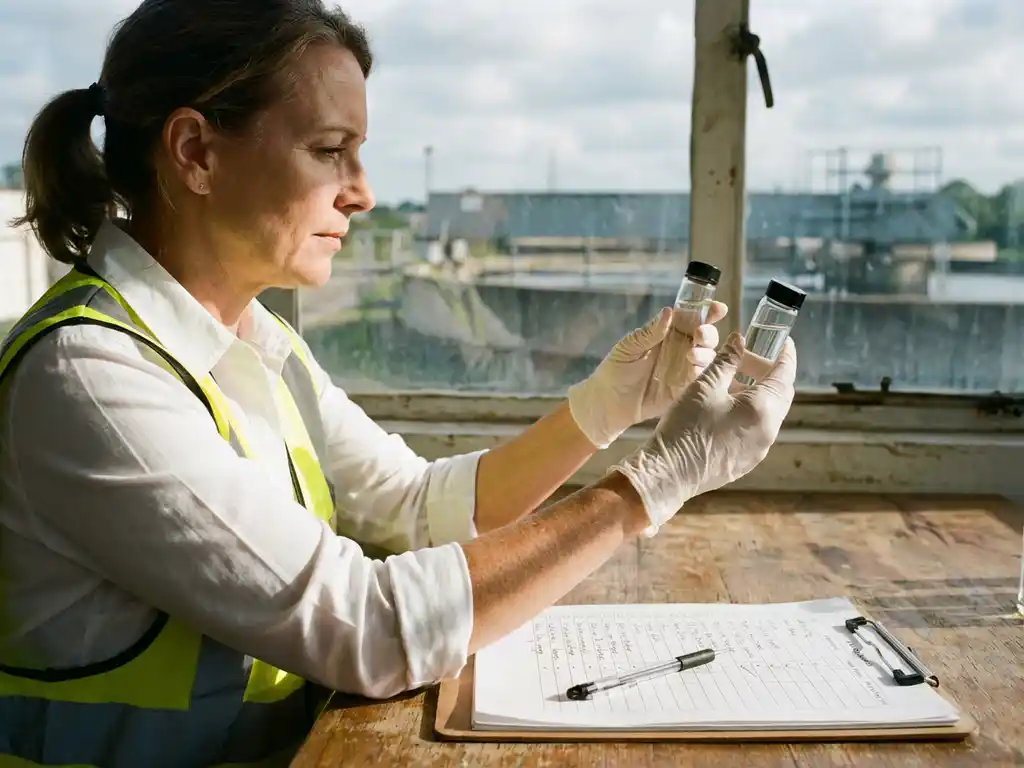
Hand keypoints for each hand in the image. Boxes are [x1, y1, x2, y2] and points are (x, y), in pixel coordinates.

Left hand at [566, 302, 727, 448]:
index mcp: (667, 332)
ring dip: (705, 352)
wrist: (608, 403)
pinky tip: (695, 369)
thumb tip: (668, 311)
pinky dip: (703, 371)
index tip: (718, 308)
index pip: (690, 317)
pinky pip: (701, 378)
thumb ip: (650, 332)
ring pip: (707, 356)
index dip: (707, 312)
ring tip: (692, 354)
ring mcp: (684, 368)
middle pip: (704, 336)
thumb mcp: (628, 347)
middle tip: (700, 334)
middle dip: (708, 332)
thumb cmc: (615, 370)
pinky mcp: (685, 388)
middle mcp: (680, 347)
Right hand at [611, 332, 796, 534]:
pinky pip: (757, 430)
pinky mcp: (747, 461)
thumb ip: (726, 360)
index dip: (785, 354)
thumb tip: (739, 341)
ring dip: (756, 394)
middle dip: (767, 372)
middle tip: (747, 358)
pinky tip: (725, 408)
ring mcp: (760, 449)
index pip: (786, 373)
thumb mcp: (704, 386)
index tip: (782, 341)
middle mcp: (769, 430)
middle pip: (780, 394)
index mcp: (763, 409)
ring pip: (768, 413)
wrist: (669, 473)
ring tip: (730, 382)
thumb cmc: (686, 427)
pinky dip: (749, 413)